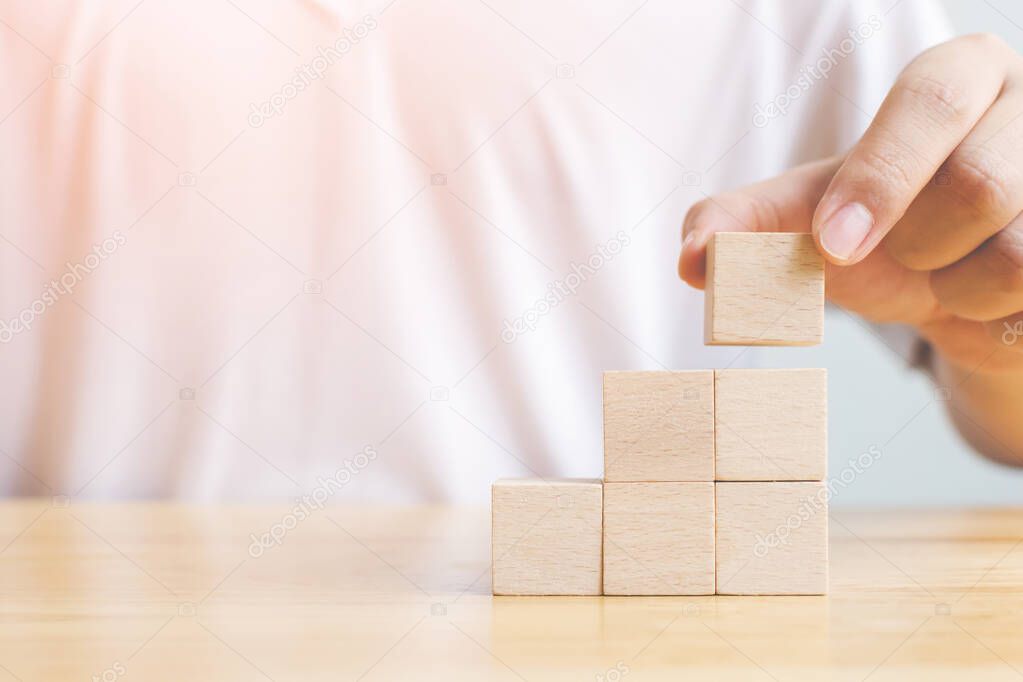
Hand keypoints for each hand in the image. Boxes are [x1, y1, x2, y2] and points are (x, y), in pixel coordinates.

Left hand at [679, 33, 1022, 375]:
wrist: (957, 291)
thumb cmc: (882, 235)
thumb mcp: (808, 219)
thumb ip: (741, 226)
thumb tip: (691, 258)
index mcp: (961, 75)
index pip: (929, 100)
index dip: (878, 178)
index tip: (833, 245)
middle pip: (980, 184)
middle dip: (918, 246)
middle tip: (903, 256)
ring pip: (1020, 256)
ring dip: (958, 291)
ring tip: (950, 274)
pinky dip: (993, 319)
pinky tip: (986, 298)